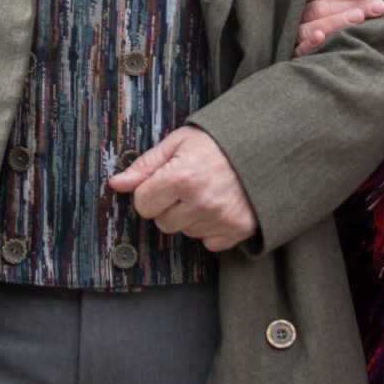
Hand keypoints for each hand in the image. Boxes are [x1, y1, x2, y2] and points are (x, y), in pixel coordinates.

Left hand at [109, 126, 256, 249]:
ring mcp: (222, 218)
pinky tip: (222, 205)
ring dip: (192, 216)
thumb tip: (116, 184)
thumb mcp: (179, 142)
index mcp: (182, 176)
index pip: (143, 204)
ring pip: (186, 232)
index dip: (150, 191)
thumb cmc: (219, 141)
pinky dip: (212, 228)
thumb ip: (145, 165)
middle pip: (162, 223)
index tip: (166, 180)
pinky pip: (209, 242)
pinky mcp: (239, 230)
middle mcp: (201, 201)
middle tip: (190, 185)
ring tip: (209, 191)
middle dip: (170, 206)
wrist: (267, 144)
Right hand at [297, 0, 383, 55]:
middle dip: (350, 5)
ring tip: (359, 18)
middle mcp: (294, 14)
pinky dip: (309, 43)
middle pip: (319, 7)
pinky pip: (299, 50)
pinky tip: (320, 37)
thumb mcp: (328, 3)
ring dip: (335, 22)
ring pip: (310, 27)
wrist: (290, 57)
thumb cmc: (326, 20)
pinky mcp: (292, 55)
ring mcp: (291, 35)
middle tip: (378, 7)